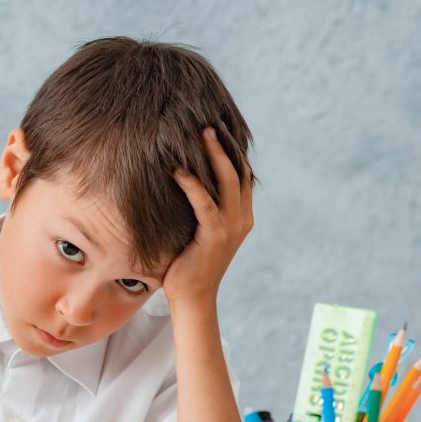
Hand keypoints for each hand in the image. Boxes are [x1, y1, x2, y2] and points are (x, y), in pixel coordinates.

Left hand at [163, 127, 253, 306]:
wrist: (192, 298)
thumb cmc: (188, 266)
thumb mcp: (201, 232)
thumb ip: (202, 210)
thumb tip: (186, 184)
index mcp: (241, 217)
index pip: (243, 176)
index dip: (234, 151)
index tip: (220, 129)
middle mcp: (241, 219)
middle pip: (239, 171)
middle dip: (226, 145)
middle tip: (210, 123)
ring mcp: (231, 227)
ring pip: (227, 181)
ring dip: (214, 155)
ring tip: (202, 133)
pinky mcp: (215, 236)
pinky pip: (205, 204)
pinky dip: (192, 185)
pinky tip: (178, 171)